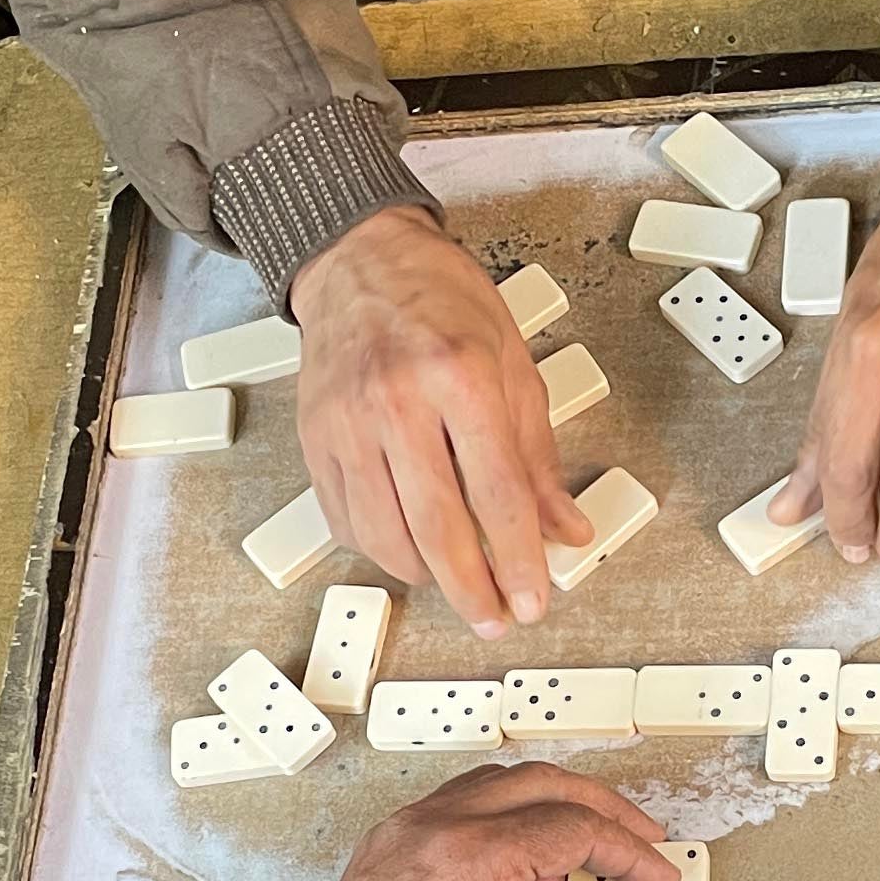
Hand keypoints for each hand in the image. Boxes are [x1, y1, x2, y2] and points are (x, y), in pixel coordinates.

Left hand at [238, 764, 685, 880]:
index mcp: (468, 855)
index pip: (573, 827)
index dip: (629, 852)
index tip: (657, 879)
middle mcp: (429, 829)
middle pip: (537, 785)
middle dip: (597, 813)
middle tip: (637, 847)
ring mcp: (397, 839)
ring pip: (490, 794)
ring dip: (542, 824)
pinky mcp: (379, 861)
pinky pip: (452, 819)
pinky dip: (495, 840)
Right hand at [291, 209, 585, 638]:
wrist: (358, 260)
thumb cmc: (440, 300)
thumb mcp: (512, 362)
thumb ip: (537, 454)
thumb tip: (565, 527)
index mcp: (459, 376)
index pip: (497, 493)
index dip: (520, 558)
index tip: (534, 600)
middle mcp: (397, 402)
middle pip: (437, 527)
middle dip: (472, 589)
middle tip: (495, 621)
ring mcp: (347, 423)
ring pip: (384, 535)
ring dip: (425, 576)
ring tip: (456, 584)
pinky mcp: (314, 438)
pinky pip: (345, 520)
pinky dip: (379, 549)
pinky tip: (408, 551)